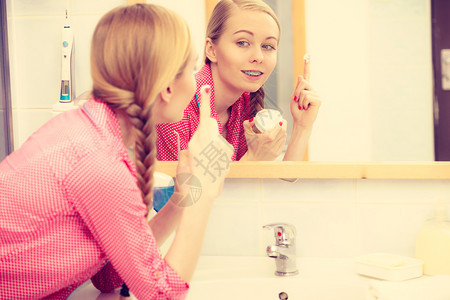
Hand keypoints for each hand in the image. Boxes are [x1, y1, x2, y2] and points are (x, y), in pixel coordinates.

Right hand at [173, 86, 232, 205]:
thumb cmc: (187, 182)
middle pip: (210, 123)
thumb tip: (188, 147)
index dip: (205, 101)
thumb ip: (186, 151)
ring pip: (215, 136)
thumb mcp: (182, 163)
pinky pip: (221, 148)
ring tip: (204, 161)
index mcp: (196, 142)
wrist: (201, 197)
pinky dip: (216, 153)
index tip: (206, 88)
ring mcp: (221, 150)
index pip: (204, 116)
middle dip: (205, 126)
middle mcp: (210, 143)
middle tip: (199, 142)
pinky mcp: (227, 155)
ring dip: (210, 144)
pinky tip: (211, 165)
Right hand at [242, 118, 286, 160]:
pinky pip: (283, 143)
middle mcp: (272, 144)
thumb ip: (247, 124)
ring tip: (282, 128)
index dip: (282, 122)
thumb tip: (253, 119)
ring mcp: (275, 149)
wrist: (253, 159)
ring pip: (284, 137)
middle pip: (283, 132)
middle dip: (284, 125)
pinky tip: (281, 135)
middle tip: (282, 122)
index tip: (280, 119)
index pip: (279, 128)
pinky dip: (283, 138)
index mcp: (266, 138)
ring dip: (284, 131)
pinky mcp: (277, 153)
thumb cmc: (251, 146)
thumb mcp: (247, 134)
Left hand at [290, 55, 320, 127]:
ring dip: (300, 100)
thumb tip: (300, 76)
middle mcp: (312, 90)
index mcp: (306, 88)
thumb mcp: (294, 97)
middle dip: (297, 92)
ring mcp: (316, 94)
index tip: (307, 55)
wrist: (300, 121)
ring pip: (304, 90)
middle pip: (303, 82)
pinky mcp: (318, 100)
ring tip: (303, 106)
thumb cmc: (297, 110)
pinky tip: (306, 108)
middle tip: (298, 102)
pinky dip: (303, 103)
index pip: (307, 74)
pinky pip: (307, 96)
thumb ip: (297, 87)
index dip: (307, 65)